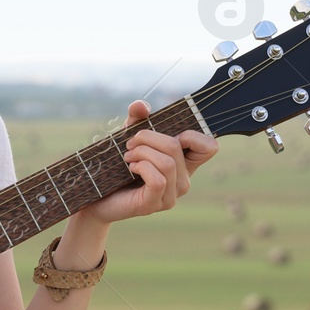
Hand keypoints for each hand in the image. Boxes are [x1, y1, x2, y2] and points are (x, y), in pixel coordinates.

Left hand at [77, 100, 218, 225]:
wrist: (99, 196)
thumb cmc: (117, 166)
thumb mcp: (129, 135)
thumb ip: (137, 118)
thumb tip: (141, 106)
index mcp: (184, 163)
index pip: (210, 147)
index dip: (192, 134)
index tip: (167, 134)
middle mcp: (183, 180)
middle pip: (177, 146)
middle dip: (149, 137)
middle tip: (130, 142)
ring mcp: (171, 195)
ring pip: (168, 163)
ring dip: (142, 152)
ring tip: (127, 155)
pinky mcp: (155, 204)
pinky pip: (158, 179)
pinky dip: (142, 167)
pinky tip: (130, 167)